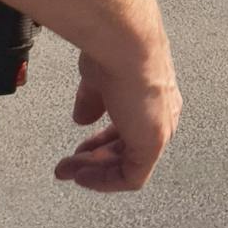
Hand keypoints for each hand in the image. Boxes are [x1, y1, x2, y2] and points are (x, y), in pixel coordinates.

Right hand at [53, 44, 181, 193]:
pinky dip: (106, 181)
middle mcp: (160, 115)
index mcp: (150, 98)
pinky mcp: (153, 143)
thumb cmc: (113, 51)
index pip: (127, 129)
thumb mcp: (96, 81)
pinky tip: (84, 177)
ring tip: (68, 172)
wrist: (124, 45)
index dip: (101, 143)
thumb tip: (82, 119)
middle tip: (67, 167)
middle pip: (127, 150)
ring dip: (95, 172)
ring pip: (128, 165)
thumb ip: (92, 101)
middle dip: (94, 160)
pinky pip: (132, 176)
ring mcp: (159, 130)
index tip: (79, 150)